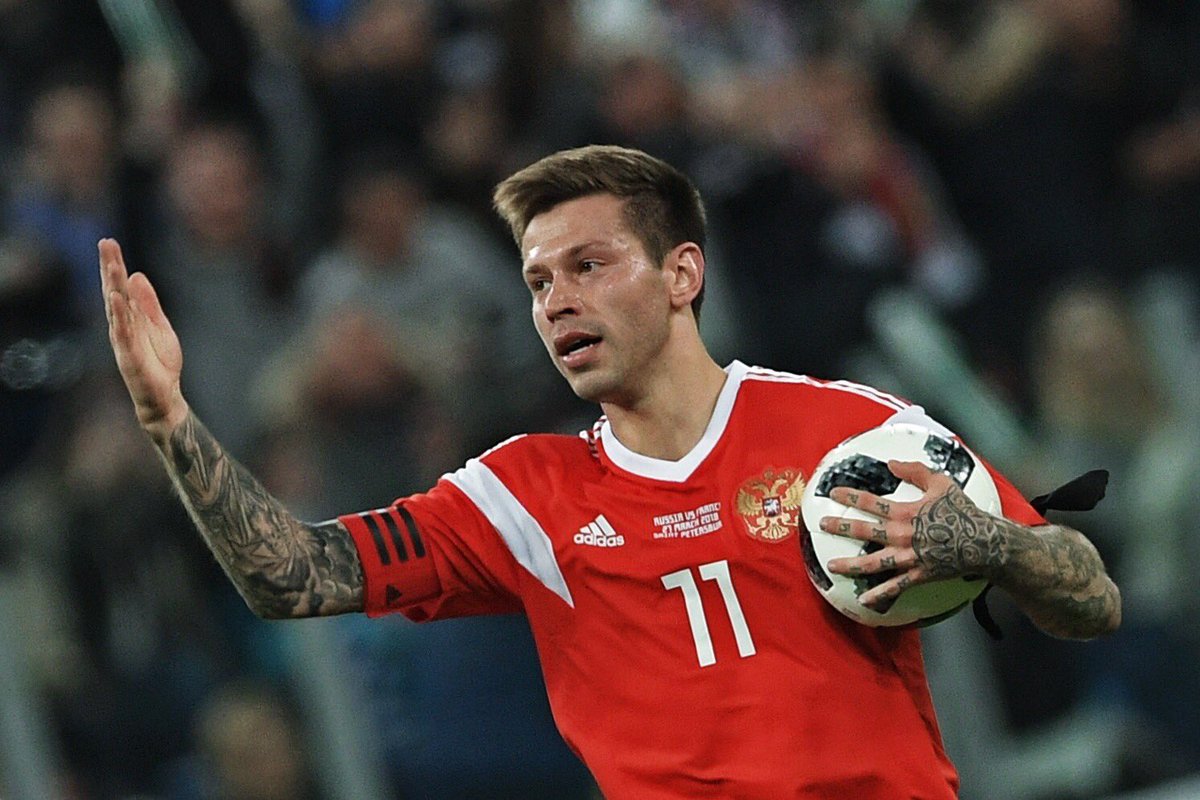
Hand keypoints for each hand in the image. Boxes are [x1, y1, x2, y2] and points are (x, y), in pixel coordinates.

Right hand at [99, 238, 188, 440]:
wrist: (165, 396)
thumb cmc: (160, 362)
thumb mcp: (159, 326)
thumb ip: (148, 303)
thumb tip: (136, 275)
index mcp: (130, 318)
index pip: (119, 287)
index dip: (113, 265)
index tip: (109, 242)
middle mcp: (122, 326)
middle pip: (113, 292)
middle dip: (109, 267)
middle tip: (105, 243)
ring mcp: (123, 341)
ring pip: (116, 309)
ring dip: (113, 286)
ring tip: (111, 265)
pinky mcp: (129, 357)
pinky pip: (122, 333)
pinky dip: (119, 316)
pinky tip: (116, 299)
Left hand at [819, 460, 995, 610]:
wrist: (984, 542)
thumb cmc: (963, 512)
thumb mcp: (941, 483)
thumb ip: (915, 471)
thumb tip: (892, 463)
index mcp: (906, 512)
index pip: (870, 502)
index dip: (850, 496)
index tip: (833, 493)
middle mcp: (902, 535)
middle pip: (864, 530)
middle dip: (840, 527)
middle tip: (823, 525)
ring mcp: (909, 557)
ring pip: (873, 562)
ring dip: (850, 564)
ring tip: (832, 566)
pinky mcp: (919, 574)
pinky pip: (896, 586)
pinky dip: (879, 594)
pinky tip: (864, 599)